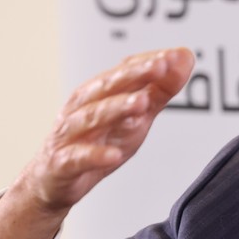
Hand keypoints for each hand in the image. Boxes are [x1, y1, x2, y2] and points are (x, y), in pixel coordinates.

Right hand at [0, 48, 193, 238]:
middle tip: (160, 67)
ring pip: (92, 117)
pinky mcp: (61, 163)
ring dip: (117, 109)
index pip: (124, 70)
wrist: (53, 181)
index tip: (175, 57)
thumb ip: (160, 90)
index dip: (148, 64)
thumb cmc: (98, 141)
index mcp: (99, 92)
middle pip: (107, 87)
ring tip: (142, 103)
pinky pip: (78, 157)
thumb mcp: (135, 116)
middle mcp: (81, 107)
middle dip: (133, 76)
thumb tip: (184, 58)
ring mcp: (69, 134)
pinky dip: (96, 155)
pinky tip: (114, 154)